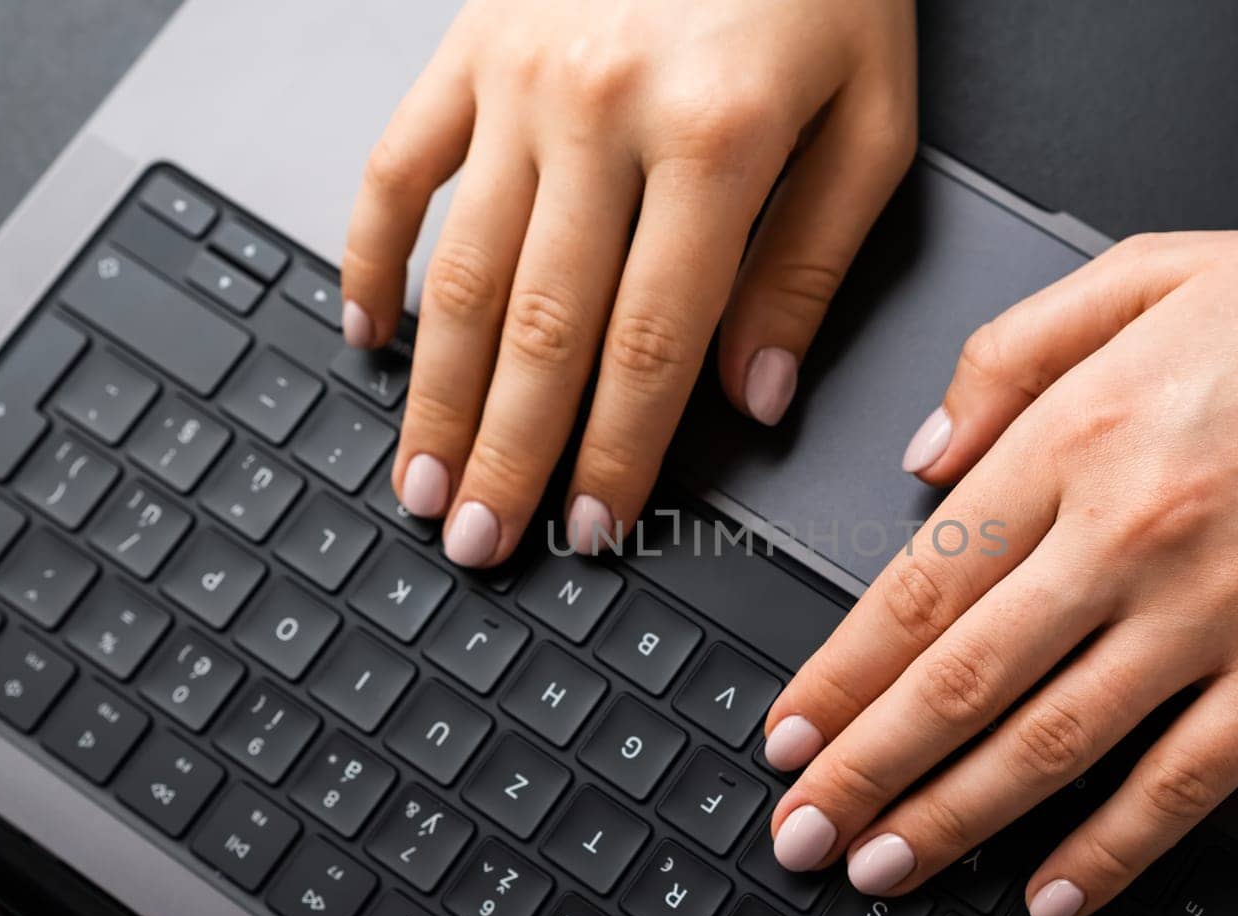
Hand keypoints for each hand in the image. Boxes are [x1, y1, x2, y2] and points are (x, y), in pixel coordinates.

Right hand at [343, 0, 915, 564]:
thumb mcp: (872, 116)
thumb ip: (810, 263)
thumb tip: (753, 395)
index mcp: (714, 141)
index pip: (651, 346)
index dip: (615, 455)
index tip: (590, 528)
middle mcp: (601, 114)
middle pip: (539, 329)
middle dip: (507, 455)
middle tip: (480, 543)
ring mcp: (517, 78)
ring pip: (458, 270)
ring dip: (433, 392)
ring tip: (421, 481)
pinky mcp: (467, 45)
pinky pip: (397, 166)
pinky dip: (371, 254)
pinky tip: (365, 332)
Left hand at [763, 203, 1237, 915]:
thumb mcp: (1136, 275)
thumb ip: (1003, 356)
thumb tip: (921, 458)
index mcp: (1076, 435)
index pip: (918, 584)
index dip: (838, 675)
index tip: (789, 732)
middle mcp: (1129, 530)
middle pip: (961, 679)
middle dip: (865, 770)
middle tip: (802, 830)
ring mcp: (1216, 608)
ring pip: (1052, 742)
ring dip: (952, 819)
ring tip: (881, 868)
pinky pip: (1189, 779)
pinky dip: (1115, 847)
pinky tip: (1055, 890)